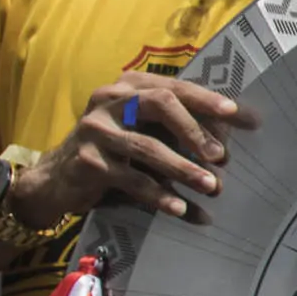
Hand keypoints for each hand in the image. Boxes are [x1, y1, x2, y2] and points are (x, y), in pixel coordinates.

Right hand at [21, 70, 254, 225]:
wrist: (58, 178)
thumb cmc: (116, 150)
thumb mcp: (144, 130)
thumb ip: (178, 128)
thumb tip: (228, 145)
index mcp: (130, 86)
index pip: (174, 87)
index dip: (208, 100)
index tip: (238, 115)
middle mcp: (109, 100)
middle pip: (161, 103)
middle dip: (196, 129)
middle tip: (222, 156)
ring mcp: (96, 130)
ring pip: (148, 146)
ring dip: (184, 169)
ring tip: (212, 187)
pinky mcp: (89, 162)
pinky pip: (132, 180)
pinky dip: (160, 196)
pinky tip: (181, 209)